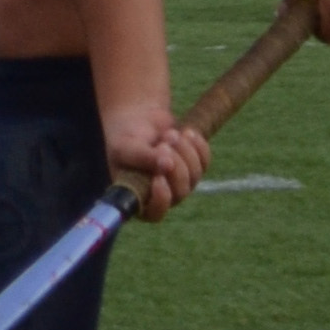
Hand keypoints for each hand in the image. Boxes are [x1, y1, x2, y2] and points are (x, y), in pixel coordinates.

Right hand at [104, 101, 211, 218]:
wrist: (136, 116)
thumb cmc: (124, 136)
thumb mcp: (126, 146)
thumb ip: (143, 157)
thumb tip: (167, 164)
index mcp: (140, 197)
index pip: (155, 213)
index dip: (161, 199)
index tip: (159, 177)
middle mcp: (162, 194)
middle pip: (180, 192)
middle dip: (175, 164)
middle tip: (163, 143)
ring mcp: (180, 181)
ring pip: (194, 175)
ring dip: (184, 151)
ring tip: (169, 133)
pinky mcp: (193, 165)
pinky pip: (204, 160)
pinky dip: (197, 145)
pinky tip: (186, 132)